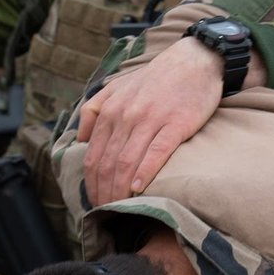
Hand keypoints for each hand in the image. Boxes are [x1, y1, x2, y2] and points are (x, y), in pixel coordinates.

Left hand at [75, 37, 224, 204]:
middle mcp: (126, 115)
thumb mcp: (117, 86)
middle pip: (108, 164)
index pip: (93, 156)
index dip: (91, 184)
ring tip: (121, 209)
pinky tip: (139, 189)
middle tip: (107, 214)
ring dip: (121, 190)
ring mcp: (150, 119)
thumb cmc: (156, 78)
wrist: (193, 61)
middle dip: (104, 193)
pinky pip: (156, 152)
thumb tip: (80, 139)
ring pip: (128, 162)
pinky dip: (145, 173)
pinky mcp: (175, 124)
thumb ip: (94, 109)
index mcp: (110, 109)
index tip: (95, 202)